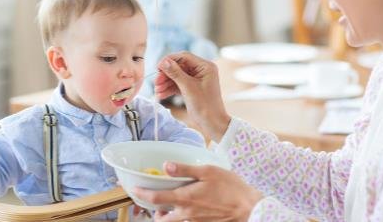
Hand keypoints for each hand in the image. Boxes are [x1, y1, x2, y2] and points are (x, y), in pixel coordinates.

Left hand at [133, 162, 262, 221]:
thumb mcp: (208, 171)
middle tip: (154, 201)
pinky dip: (181, 217)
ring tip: (169, 206)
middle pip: (160, 217)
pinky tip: (189, 208)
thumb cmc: (231, 188)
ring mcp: (194, 221)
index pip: (155, 198)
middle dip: (154, 211)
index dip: (141, 194)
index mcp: (185, 198)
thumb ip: (185, 169)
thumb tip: (166, 166)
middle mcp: (186, 213)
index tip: (133, 189)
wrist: (249, 209)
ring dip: (166, 216)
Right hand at [154, 52, 230, 140]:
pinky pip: (179, 84)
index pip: (184, 57)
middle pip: (179, 66)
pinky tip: (161, 94)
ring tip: (157, 91)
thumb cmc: (205, 106)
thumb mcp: (188, 88)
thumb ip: (175, 73)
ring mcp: (197, 79)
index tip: (158, 67)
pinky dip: (170, 89)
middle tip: (156, 82)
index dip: (169, 60)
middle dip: (167, 74)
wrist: (212, 123)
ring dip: (166, 82)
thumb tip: (163, 61)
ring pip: (177, 76)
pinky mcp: (192, 88)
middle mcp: (202, 70)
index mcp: (205, 66)